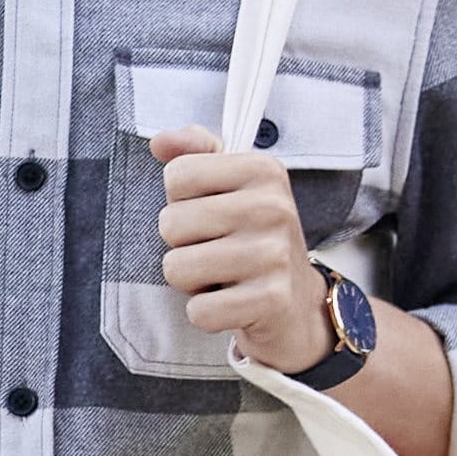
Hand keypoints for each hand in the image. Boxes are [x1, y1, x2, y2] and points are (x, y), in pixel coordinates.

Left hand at [144, 131, 330, 375]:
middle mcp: (273, 206)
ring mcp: (275, 254)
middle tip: (216, 252)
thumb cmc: (251, 239)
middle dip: (182, 245)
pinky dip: (206, 314)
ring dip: (191, 281)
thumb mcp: (229, 187)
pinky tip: (232, 304)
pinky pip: (199, 311)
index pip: (177, 175)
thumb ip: (193, 155)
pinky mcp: (271, 300)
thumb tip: (160, 141)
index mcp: (262, 170)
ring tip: (223, 277)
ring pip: (176, 268)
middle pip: (170, 222)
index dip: (181, 202)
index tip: (212, 216)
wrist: (296, 304)